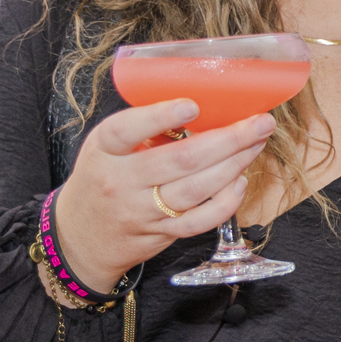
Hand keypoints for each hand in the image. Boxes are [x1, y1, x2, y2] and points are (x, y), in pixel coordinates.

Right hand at [50, 100, 274, 291]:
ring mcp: (142, 211)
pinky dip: (226, 201)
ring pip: (197, 189)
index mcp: (104, 151)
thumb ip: (143, 129)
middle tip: (259, 123)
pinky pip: (200, 220)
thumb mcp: (107, 148)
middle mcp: (121, 182)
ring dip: (234, 164)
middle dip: (227, 140)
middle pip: (180, 160)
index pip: (125, 130)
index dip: (159, 116)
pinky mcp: (162, 233)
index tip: (192, 105)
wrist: (81, 236)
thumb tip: (200, 109)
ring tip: (256, 144)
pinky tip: (240, 181)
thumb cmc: (102, 179)